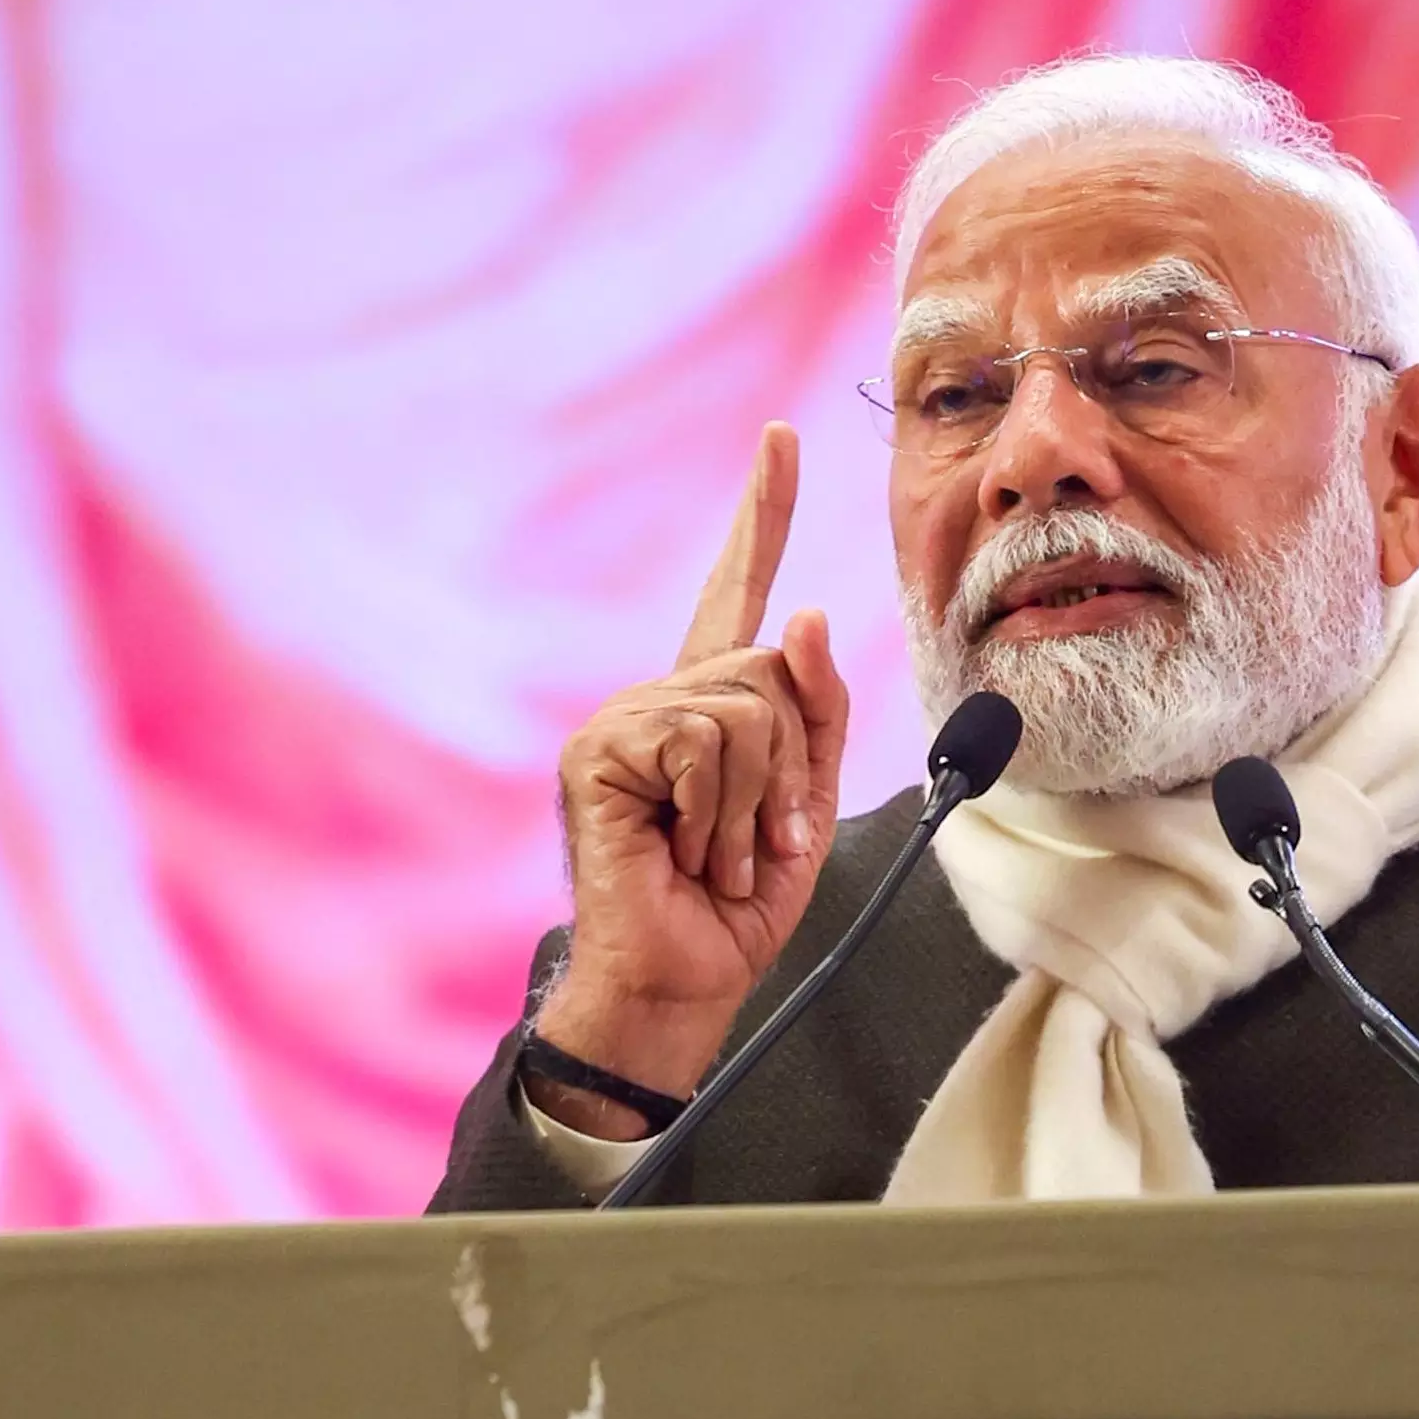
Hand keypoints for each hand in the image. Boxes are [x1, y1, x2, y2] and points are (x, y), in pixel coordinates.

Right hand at [529, 422, 849, 1136]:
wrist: (682, 981)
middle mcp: (662, 698)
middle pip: (768, 670)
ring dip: (759, 802)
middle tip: (758, 843)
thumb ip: (817, 710)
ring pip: (745, 707)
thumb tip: (802, 614)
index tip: (782, 436)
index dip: (763, 513)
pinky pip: (704, 742)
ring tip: (719, 854)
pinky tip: (685, 851)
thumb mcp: (809, 800)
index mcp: (711, 704)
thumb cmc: (740, 901)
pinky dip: (720, 811)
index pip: (739, 589)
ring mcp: (624, 721)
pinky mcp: (600, 753)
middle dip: (791, 770)